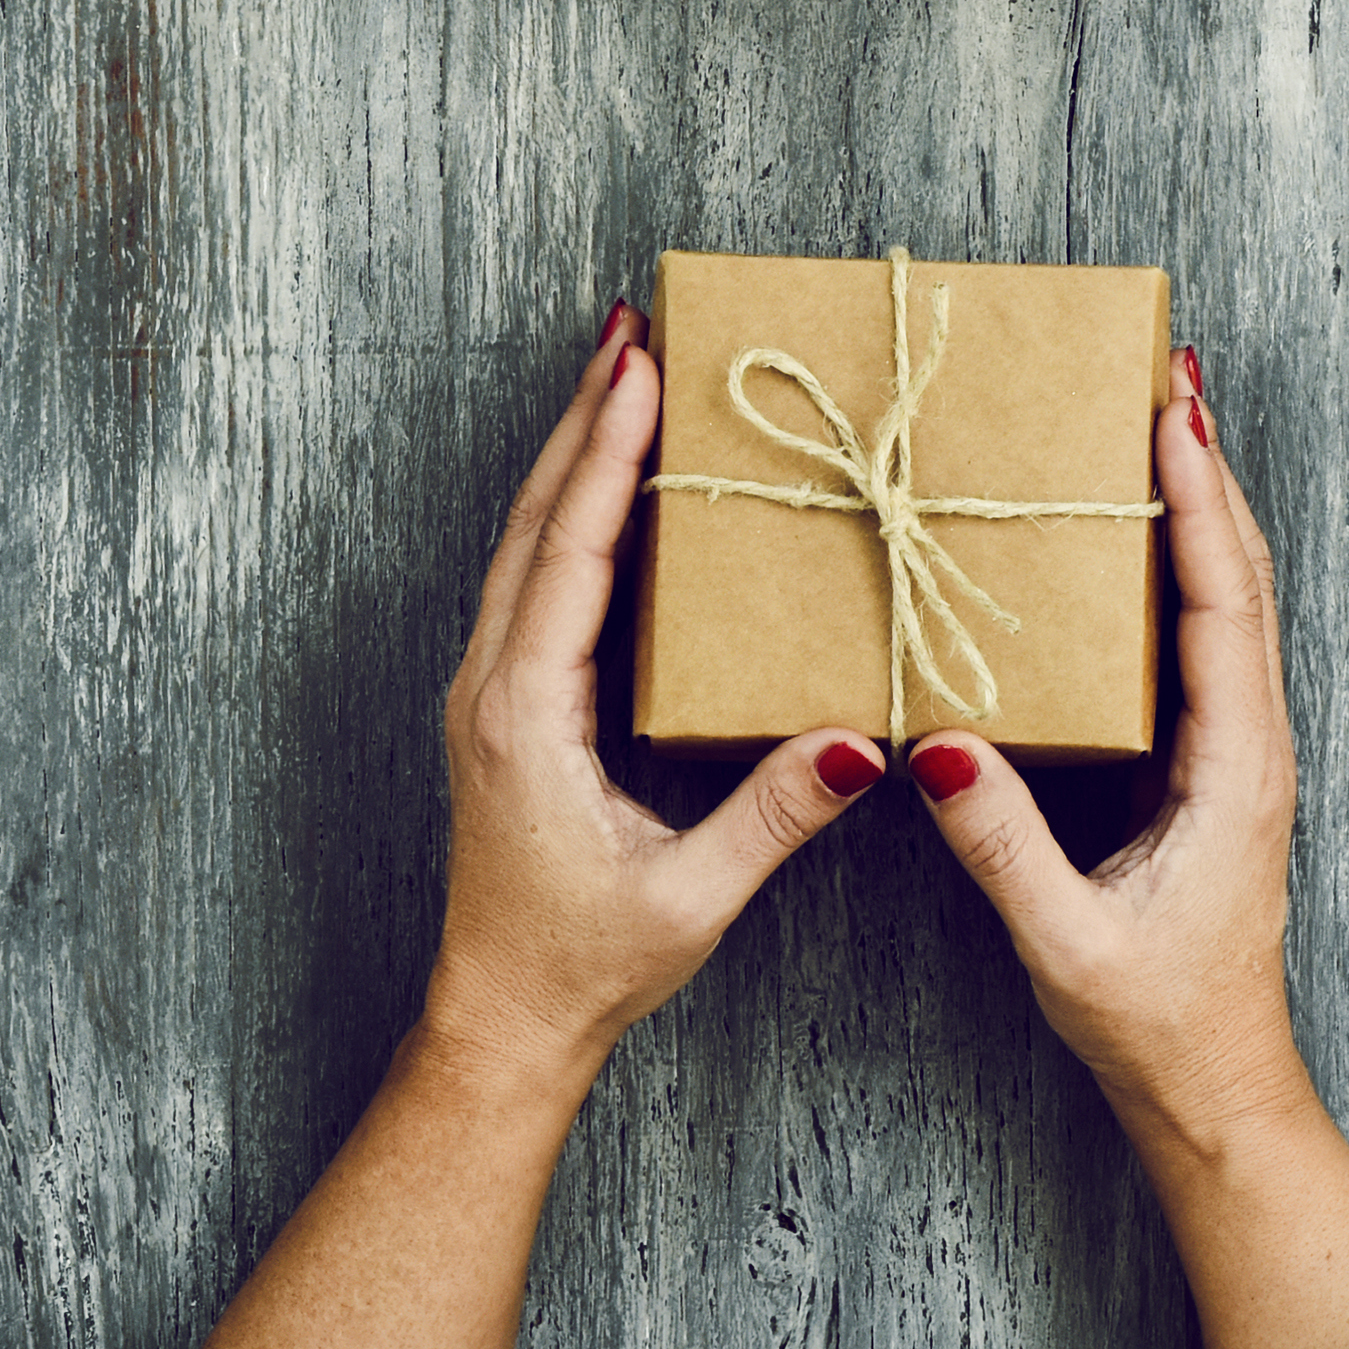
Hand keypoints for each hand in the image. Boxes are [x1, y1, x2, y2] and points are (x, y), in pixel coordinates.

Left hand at [420, 303, 886, 1085]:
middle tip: (631, 330)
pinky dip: (567, 515)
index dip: (605, 455)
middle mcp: (494, 686)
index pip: (569, 553)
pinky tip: (606, 489)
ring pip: (524, 543)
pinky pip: (531, 582)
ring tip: (620, 377)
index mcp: (528, 714)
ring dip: (571, 457)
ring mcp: (490, 692)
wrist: (505, 1018)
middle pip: (534, 520)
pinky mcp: (505, 707)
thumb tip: (858, 744)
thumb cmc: (587, 962)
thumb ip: (771, 816)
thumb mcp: (689, 895)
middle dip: (585, 419)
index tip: (640, 370)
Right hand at [904, 349, 1316, 1149]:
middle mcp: (1251, 741)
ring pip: (1230, 599)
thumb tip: (931, 743)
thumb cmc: (1154, 1023)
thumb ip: (1001, 841)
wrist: (1215, 1086)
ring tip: (1154, 422)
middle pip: (1242, 574)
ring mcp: (1237, 749)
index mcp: (1234, 767)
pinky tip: (1135, 538)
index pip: (1223, 603)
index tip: (1174, 415)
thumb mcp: (1065, 939)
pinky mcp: (1211, 764)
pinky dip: (1181, 565)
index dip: (1200, 502)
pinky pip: (1203, 637)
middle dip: (1207, 469)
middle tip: (1165, 374)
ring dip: (1200, 507)